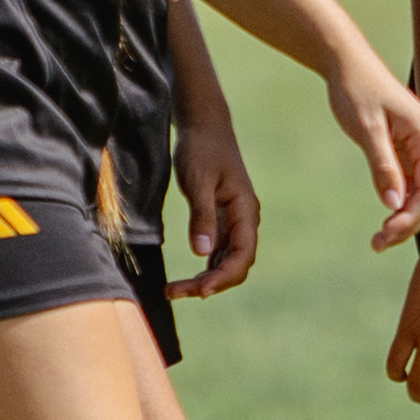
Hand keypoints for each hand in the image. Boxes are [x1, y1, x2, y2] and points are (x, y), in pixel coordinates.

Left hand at [171, 97, 263, 299]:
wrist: (204, 127)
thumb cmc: (202, 149)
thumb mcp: (199, 181)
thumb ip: (202, 216)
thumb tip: (201, 253)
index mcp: (245, 210)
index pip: (243, 254)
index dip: (224, 276)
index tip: (201, 291)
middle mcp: (244, 220)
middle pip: (235, 264)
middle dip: (210, 283)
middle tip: (176, 292)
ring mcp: (233, 222)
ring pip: (225, 262)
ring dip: (204, 279)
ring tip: (174, 290)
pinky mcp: (221, 221)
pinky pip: (217, 253)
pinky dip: (203, 268)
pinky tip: (184, 279)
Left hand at [324, 51, 419, 255]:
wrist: (348, 65)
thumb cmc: (357, 91)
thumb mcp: (366, 129)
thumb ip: (383, 166)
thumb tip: (393, 204)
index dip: (411, 218)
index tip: (385, 234)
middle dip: (408, 224)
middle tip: (377, 243)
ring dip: (405, 218)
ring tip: (378, 239)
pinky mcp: (412, 152)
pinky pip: (414, 186)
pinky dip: (401, 205)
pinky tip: (384, 220)